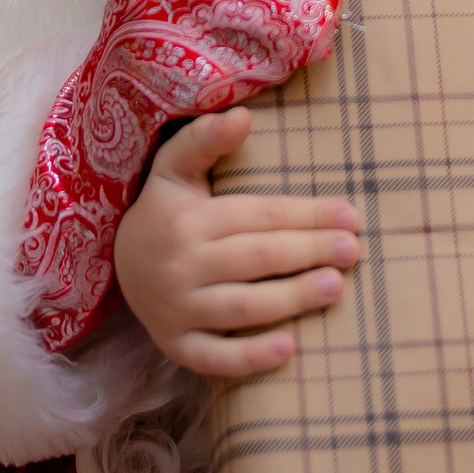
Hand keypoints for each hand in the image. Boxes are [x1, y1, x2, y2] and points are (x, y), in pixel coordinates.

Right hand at [114, 108, 360, 376]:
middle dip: (309, 252)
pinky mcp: (178, 346)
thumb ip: (204, 139)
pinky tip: (290, 349)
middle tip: (354, 250)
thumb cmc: (166, 210)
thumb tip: (242, 115)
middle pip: (257, 258)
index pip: (259, 216)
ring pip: (242, 307)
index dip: (306, 214)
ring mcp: (178, 310)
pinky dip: (250, 358)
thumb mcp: (174, 168)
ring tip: (336, 287)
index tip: (350, 214)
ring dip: (291, 299)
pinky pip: (216, 358)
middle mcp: (182, 265)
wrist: (119, 266)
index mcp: (189, 220)